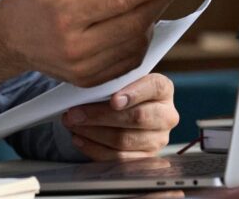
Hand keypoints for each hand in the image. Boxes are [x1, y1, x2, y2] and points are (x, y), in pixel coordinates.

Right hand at [0, 0, 186, 88]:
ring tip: (146, 1)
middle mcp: (74, 46)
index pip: (120, 0)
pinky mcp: (89, 81)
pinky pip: (129, 60)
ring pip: (137, 44)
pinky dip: (139, 40)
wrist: (9, 39)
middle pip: (135, 24)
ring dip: (150, 20)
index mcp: (64, 15)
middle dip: (160, 1)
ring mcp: (83, 68)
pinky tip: (133, 23)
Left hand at [62, 74, 178, 160]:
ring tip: (72, 124)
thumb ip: (109, 81)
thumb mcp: (118, 81)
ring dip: (92, 132)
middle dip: (100, 116)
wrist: (125, 111)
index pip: (154, 87)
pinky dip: (94, 148)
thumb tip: (85, 88)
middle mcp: (166, 115)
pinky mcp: (146, 158)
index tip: (114, 100)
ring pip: (124, 139)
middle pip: (137, 117)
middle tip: (74, 113)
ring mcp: (158, 139)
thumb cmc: (118, 91)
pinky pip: (118, 158)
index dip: (134, 94)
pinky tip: (79, 139)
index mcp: (163, 89)